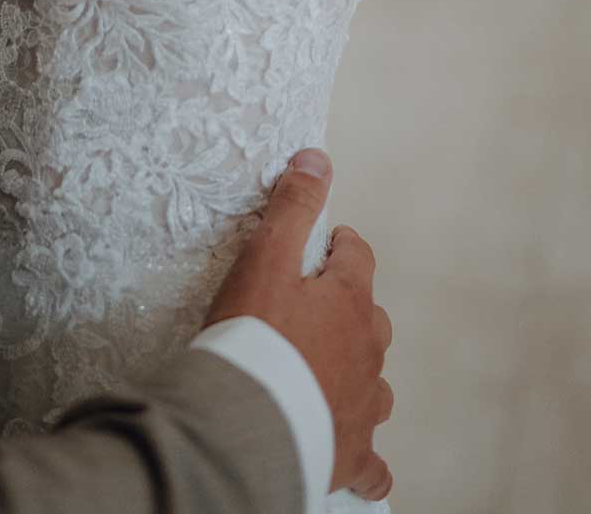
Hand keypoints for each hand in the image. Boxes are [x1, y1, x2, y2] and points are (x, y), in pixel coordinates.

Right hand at [204, 151, 393, 501]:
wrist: (249, 422)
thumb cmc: (255, 336)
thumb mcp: (267, 256)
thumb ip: (293, 206)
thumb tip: (318, 159)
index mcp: (351, 302)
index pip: (359, 257)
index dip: (339, 247)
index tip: (322, 247)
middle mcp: (367, 352)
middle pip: (370, 319)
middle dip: (348, 308)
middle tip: (310, 306)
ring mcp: (363, 406)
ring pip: (373, 382)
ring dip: (356, 372)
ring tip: (326, 370)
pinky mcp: (351, 454)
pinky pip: (372, 463)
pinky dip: (368, 460)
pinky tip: (362, 463)